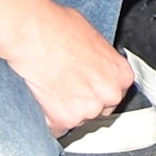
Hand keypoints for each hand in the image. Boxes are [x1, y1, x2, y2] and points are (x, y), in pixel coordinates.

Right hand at [0, 0, 135, 132]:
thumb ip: (101, 60)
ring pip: (78, 119)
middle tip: (66, 87)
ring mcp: (89, 110)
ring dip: (65, 110)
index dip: (97, 90)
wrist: (34, 34)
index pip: (115, 93)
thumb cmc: (59, 28)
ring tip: (52, 87)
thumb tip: (96, 64)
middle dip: (83, 102)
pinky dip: (48, 118)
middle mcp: (110, 94)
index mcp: (121, 74)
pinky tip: (43, 98)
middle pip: (99, 110)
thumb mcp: (92, 37)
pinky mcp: (65, 120)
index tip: (86, 87)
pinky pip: (57, 127)